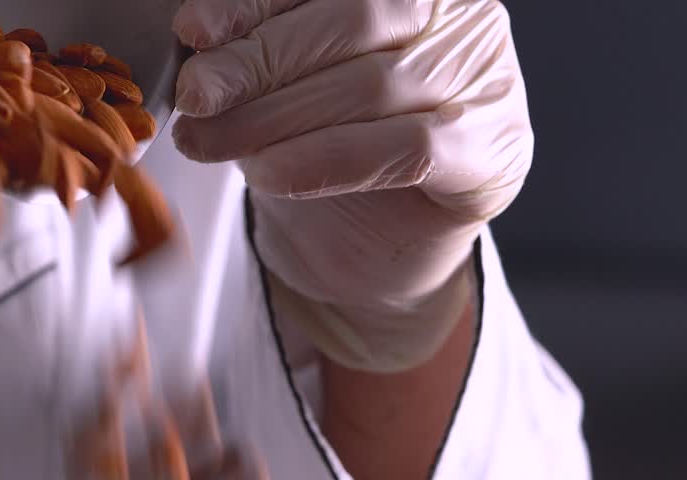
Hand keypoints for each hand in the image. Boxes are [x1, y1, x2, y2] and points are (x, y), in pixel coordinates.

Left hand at [171, 0, 531, 371]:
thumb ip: (260, 50)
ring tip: (211, 141)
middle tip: (196, 95)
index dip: (255, 1)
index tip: (192, 30)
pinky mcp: (494, 149)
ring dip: (275, 117)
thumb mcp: (287, 87)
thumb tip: (199, 40)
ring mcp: (489, 79)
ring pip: (372, 86)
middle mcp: (463, 16)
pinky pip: (405, 148)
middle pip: (352, 21)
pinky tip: (268, 174)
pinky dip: (325, 160)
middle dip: (258, 60)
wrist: (379, 248)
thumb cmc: (334, 150)